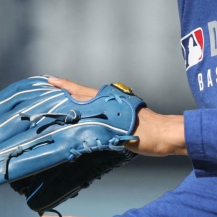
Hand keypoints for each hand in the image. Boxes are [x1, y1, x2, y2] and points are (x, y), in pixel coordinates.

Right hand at [48, 76, 187, 156]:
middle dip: (66, 92)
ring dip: (76, 101)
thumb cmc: (148, 134)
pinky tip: (83, 117)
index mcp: (108, 102)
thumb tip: (82, 128)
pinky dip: (88, 110)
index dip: (65, 87)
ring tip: (60, 102)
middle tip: (48, 89)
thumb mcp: (122, 132)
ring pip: (91, 101)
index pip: (81, 92)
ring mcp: (117, 107)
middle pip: (83, 94)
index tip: (49, 80)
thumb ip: (102, 129)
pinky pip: (99, 109)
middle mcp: (111, 101)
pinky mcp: (123, 115)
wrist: (168, 136)